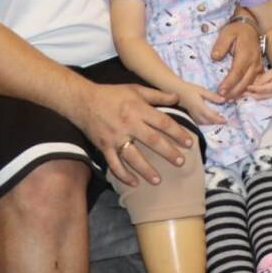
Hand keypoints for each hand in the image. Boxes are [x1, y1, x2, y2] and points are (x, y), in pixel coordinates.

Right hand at [75, 82, 193, 185]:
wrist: (83, 101)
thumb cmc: (112, 94)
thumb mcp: (135, 89)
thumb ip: (157, 95)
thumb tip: (177, 98)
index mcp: (138, 109)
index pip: (162, 122)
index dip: (177, 133)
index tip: (188, 143)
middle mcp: (128, 124)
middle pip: (152, 140)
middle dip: (168, 152)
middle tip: (180, 162)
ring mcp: (115, 137)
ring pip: (133, 157)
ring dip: (146, 170)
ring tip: (158, 180)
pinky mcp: (104, 147)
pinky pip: (114, 164)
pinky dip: (123, 175)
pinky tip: (134, 183)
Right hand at [178, 84, 226, 125]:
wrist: (174, 90)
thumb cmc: (188, 89)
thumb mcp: (201, 90)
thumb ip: (212, 96)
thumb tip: (223, 100)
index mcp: (200, 108)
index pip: (212, 117)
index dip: (219, 120)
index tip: (226, 120)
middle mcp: (196, 114)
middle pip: (208, 122)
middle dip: (215, 122)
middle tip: (222, 119)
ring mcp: (191, 116)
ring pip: (202, 123)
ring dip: (210, 122)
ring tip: (215, 119)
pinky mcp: (188, 116)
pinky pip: (197, 122)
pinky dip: (203, 122)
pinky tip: (206, 118)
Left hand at [211, 20, 262, 98]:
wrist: (249, 26)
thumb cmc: (236, 30)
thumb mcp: (226, 33)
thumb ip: (221, 45)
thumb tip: (215, 57)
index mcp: (245, 54)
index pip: (237, 72)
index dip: (229, 83)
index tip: (220, 91)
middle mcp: (254, 62)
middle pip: (245, 81)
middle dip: (234, 92)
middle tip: (223, 99)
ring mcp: (258, 65)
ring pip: (250, 83)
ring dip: (240, 93)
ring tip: (229, 99)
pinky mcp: (259, 68)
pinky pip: (254, 81)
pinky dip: (247, 89)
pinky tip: (238, 94)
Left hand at [246, 63, 271, 98]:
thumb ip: (263, 79)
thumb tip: (255, 84)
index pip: (264, 89)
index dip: (255, 89)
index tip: (248, 87)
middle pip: (262, 97)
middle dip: (251, 95)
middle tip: (242, 93)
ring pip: (261, 99)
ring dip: (252, 97)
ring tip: (243, 94)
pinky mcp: (271, 98)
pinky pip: (262, 98)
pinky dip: (255, 97)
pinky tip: (248, 94)